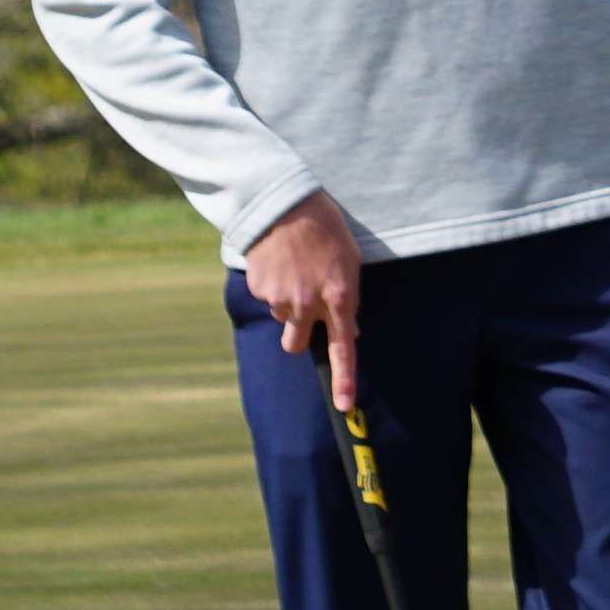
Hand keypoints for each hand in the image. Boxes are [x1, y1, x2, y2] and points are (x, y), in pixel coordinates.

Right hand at [245, 191, 367, 410]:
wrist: (286, 204)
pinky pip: (267, 299)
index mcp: (338, 298)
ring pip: (282, 319)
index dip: (344, 379)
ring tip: (294, 270)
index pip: (343, 348)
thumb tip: (348, 331)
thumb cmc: (326, 230)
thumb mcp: (350, 262)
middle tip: (304, 308)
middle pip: (297, 345)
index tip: (343, 405)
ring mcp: (281, 298)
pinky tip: (279, 263)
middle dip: (300, 335)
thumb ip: (348, 299)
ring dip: (288, 304)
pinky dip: (273, 287)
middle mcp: (308, 304)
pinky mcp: (259, 288)